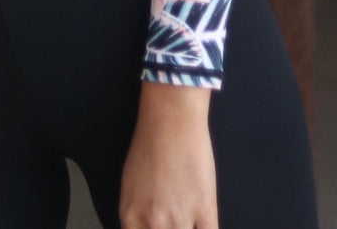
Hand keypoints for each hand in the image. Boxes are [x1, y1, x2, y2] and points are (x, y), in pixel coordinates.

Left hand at [119, 81, 217, 228]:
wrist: (171, 119)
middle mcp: (153, 223)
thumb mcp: (131, 185)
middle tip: (176, 220)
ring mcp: (180, 218)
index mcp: (131, 216)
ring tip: (188, 216)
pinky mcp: (205, 208)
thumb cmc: (148, 144)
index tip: (161, 228)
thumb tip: (147, 228)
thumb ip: (138, 215)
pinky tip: (204, 224)